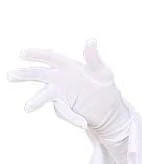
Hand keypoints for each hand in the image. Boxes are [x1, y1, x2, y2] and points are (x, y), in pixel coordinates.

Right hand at [7, 40, 128, 133]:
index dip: (35, 54)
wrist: (109, 110)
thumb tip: (91, 40)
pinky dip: (72, 118)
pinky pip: (65, 113)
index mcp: (67, 65)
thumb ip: (94, 58)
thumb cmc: (105, 86)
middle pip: (38, 74)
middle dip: (24, 74)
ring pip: (44, 96)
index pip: (49, 56)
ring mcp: (59, 95)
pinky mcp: (64, 110)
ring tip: (27, 108)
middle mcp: (59, 79)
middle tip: (9, 75)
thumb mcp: (103, 72)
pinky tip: (83, 123)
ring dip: (35, 101)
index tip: (22, 54)